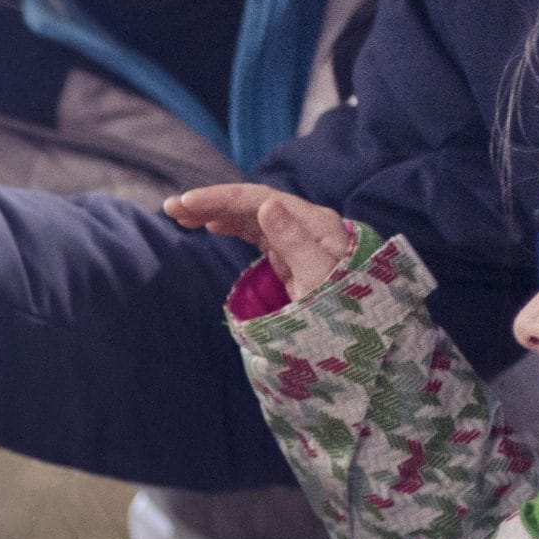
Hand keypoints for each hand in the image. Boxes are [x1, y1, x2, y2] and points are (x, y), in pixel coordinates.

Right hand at [166, 184, 352, 304]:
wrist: (366, 340)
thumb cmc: (347, 313)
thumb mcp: (319, 280)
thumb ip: (295, 242)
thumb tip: (266, 205)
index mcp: (314, 223)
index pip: (260, 199)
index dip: (221, 198)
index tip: (188, 204)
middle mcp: (306, 224)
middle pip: (252, 203)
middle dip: (211, 202)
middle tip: (172, 208)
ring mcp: (298, 238)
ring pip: (250, 216)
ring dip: (216, 212)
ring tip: (181, 216)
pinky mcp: (290, 255)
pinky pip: (255, 232)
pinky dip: (230, 226)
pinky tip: (211, 225)